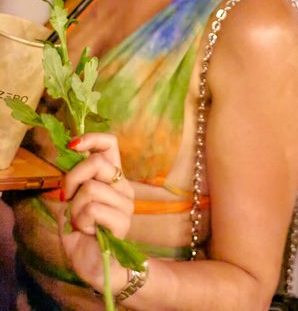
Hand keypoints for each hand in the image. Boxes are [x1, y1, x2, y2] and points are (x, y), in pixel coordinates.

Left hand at [58, 133, 133, 293]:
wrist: (93, 265)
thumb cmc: (82, 231)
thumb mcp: (73, 200)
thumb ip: (76, 179)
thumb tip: (70, 154)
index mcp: (112, 177)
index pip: (110, 144)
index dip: (91, 138)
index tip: (72, 145)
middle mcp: (123, 186)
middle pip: (96, 163)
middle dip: (72, 178)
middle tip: (66, 197)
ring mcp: (125, 203)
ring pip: (90, 189)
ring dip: (75, 208)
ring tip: (81, 222)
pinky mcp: (122, 221)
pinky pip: (92, 209)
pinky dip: (81, 220)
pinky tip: (87, 231)